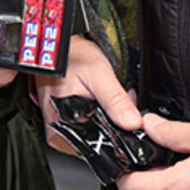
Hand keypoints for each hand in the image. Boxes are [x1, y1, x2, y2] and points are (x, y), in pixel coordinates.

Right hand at [33, 38, 139, 153]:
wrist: (58, 47)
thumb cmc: (71, 56)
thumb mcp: (97, 73)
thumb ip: (115, 100)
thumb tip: (132, 122)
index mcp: (60, 127)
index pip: (98, 142)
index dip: (118, 128)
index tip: (126, 110)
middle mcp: (58, 132)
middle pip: (98, 138)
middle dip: (115, 121)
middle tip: (115, 96)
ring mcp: (62, 129)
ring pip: (97, 132)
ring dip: (109, 116)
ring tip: (105, 94)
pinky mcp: (66, 124)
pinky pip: (91, 125)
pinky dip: (102, 113)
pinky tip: (100, 98)